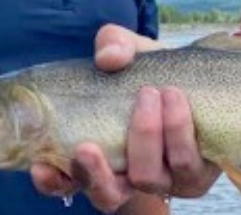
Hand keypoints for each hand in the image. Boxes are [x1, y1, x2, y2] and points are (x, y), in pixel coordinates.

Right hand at [30, 24, 221, 212]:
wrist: (199, 78)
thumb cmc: (151, 72)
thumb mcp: (128, 52)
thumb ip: (113, 45)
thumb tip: (108, 58)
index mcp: (96, 155)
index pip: (64, 182)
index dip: (50, 181)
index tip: (41, 166)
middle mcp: (125, 176)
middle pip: (105, 195)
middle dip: (95, 172)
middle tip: (88, 144)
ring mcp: (161, 180)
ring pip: (146, 178)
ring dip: (144, 135)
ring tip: (150, 93)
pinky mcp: (194, 178)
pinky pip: (185, 167)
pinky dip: (177, 130)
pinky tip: (174, 99)